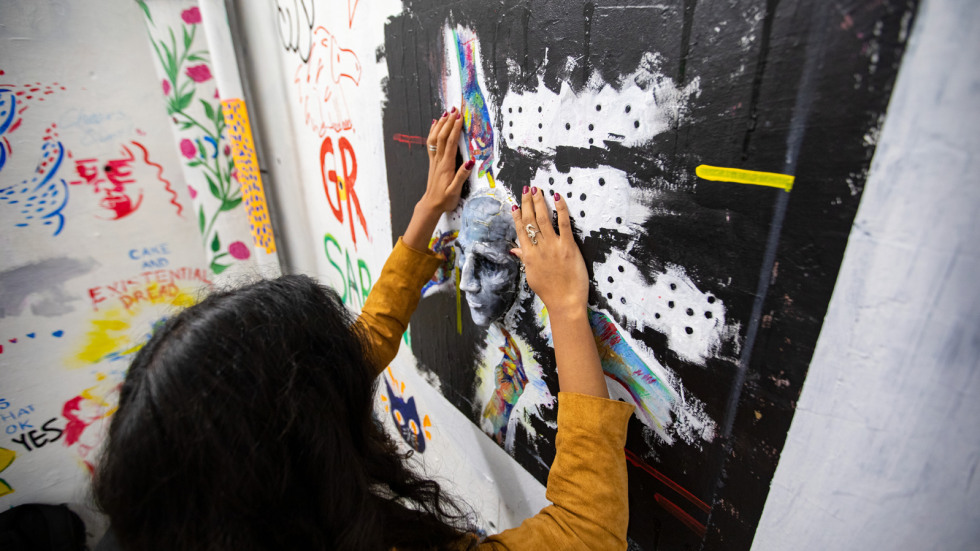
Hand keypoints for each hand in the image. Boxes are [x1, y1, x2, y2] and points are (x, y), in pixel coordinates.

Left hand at [403, 108, 472, 250]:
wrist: (431, 205)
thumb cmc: (445, 199)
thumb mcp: (455, 191)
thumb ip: (462, 176)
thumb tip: (470, 162)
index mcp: (446, 165)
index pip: (451, 143)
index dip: (455, 129)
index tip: (460, 117)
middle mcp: (439, 160)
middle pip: (443, 136)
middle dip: (449, 121)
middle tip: (455, 108)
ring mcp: (435, 160)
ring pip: (436, 138)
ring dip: (441, 124)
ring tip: (446, 112)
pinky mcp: (433, 162)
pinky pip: (432, 143)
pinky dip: (433, 131)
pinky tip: (435, 124)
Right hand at [510, 187, 588, 316]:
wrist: (565, 303)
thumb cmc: (549, 292)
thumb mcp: (532, 276)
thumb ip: (524, 260)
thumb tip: (514, 250)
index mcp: (528, 255)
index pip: (520, 230)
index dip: (517, 215)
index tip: (515, 203)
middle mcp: (538, 248)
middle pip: (530, 220)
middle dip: (527, 203)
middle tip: (526, 189)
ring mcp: (553, 246)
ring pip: (544, 218)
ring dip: (539, 201)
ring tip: (537, 189)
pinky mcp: (568, 246)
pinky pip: (564, 223)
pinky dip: (561, 209)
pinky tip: (557, 197)